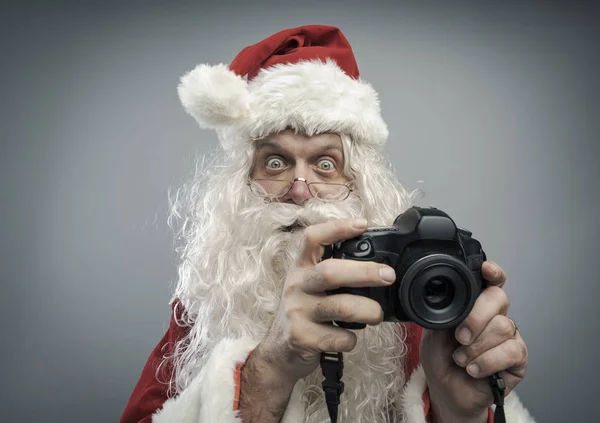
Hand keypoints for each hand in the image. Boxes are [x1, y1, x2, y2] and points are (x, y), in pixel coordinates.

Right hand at [252, 217, 395, 382]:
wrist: (280, 351)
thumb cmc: (304, 313)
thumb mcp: (310, 286)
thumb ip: (334, 274)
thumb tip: (378, 267)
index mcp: (301, 267)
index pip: (313, 238)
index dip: (337, 228)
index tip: (362, 224)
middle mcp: (297, 285)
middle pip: (330, 272)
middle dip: (365, 272)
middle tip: (388, 275)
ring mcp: (297, 311)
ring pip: (340, 307)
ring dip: (367, 310)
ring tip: (377, 314)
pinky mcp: (301, 337)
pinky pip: (337, 337)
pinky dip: (351, 339)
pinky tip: (350, 338)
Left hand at [419, 261, 527, 422]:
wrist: (447, 392)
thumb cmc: (441, 360)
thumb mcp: (433, 333)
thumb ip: (442, 313)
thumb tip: (443, 298)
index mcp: (475, 305)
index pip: (491, 282)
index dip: (492, 273)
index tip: (486, 270)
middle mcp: (494, 316)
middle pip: (499, 299)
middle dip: (477, 317)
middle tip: (460, 336)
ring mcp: (509, 336)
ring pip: (503, 327)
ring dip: (476, 347)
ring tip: (461, 359)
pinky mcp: (518, 358)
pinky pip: (511, 351)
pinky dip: (487, 361)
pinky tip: (474, 369)